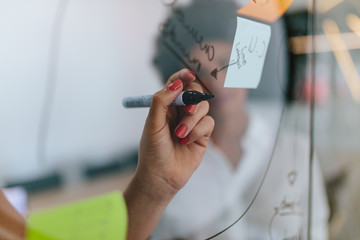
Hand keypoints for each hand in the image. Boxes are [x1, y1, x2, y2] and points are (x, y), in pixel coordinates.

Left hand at [138, 68, 213, 194]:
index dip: (183, 75)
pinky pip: (208, 123)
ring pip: (203, 107)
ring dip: (192, 120)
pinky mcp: (203, 135)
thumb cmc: (153, 151)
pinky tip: (187, 142)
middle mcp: (180, 112)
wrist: (161, 177)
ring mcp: (192, 123)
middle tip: (188, 108)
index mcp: (165, 106)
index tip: (189, 75)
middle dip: (193, 98)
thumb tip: (177, 82)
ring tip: (180, 134)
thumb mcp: (153, 123)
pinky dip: (198, 131)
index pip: (176, 83)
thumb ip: (161, 100)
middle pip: (195, 91)